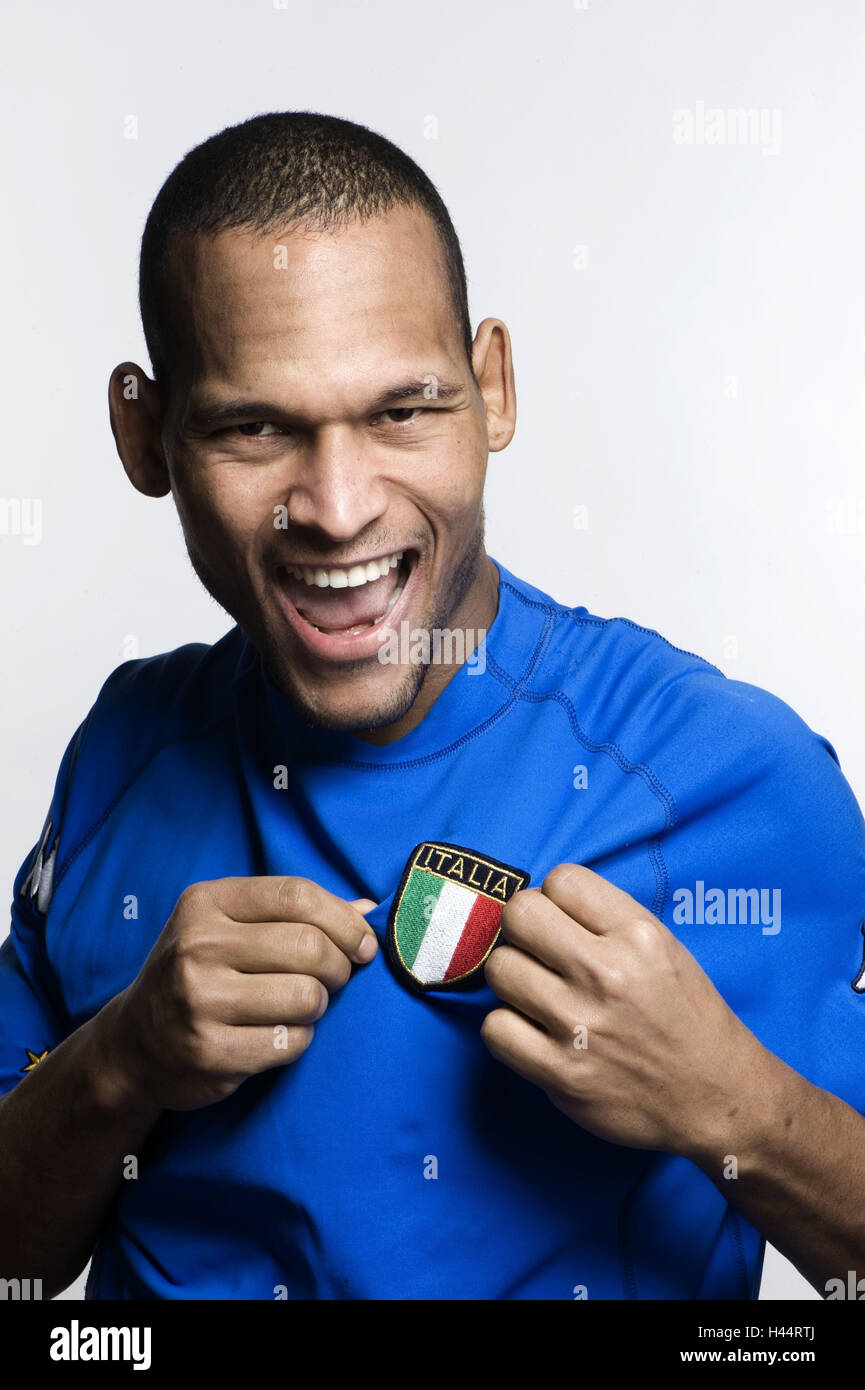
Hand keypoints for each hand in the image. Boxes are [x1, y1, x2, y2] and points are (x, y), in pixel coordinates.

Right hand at [98, 877, 377, 1110]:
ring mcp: (199, 1000)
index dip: (344, 921)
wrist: (135, 1044)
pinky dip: (298, 1040)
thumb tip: (368, 908)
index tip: (363, 944)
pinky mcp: (208, 1051)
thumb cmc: (200, 973)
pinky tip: (276, 1035)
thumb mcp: (230, 926)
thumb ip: (295, 913)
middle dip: (338, 967)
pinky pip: (290, 1042)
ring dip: (318, 1006)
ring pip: (307, 997)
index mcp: (206, 902)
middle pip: (310, 946)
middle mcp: (197, 946)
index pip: (298, 896)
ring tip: (299, 1007)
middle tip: (332, 980)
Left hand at [480, 864, 759, 1155]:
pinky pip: (495, 1028)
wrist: (715, 1097)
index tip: (564, 923)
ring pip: (500, 968)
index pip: (561, 879)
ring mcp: (580, 1025)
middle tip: (540, 954)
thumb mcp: (664, 948)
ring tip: (539, 994)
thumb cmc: (686, 1017)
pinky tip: (533, 1031)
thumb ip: (606, 919)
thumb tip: (543, 902)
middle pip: (519, 915)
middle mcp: (608, 974)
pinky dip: (508, 1029)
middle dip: (524, 930)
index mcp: (639, 936)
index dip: (556, 899)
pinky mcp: (560, 1074)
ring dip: (514, 979)